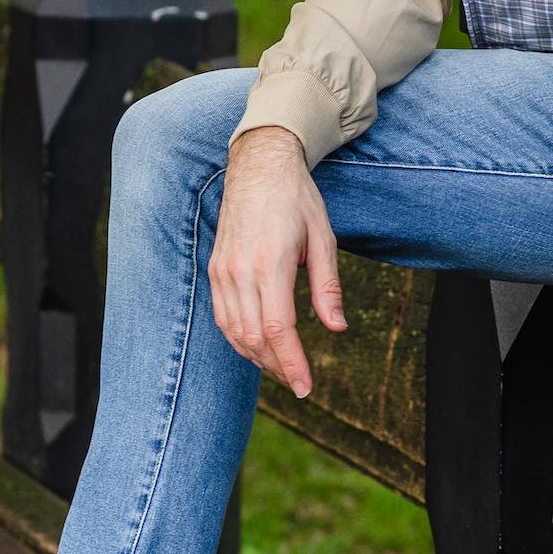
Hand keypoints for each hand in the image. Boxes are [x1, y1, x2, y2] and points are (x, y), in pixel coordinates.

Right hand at [208, 126, 345, 397]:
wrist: (258, 166)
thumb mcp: (323, 238)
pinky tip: (259, 346)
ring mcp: (223, 271)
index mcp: (271, 263)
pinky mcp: (215, 269)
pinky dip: (240, 339)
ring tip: (283, 369)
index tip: (306, 388)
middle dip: (277, 367)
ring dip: (257, 357)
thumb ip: (328, 286)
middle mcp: (240, 271)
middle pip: (254, 338)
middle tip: (300, 383)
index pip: (278, 329)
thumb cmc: (296, 199)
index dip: (292, 363)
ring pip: (234, 332)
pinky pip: (223, 317)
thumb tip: (337, 328)